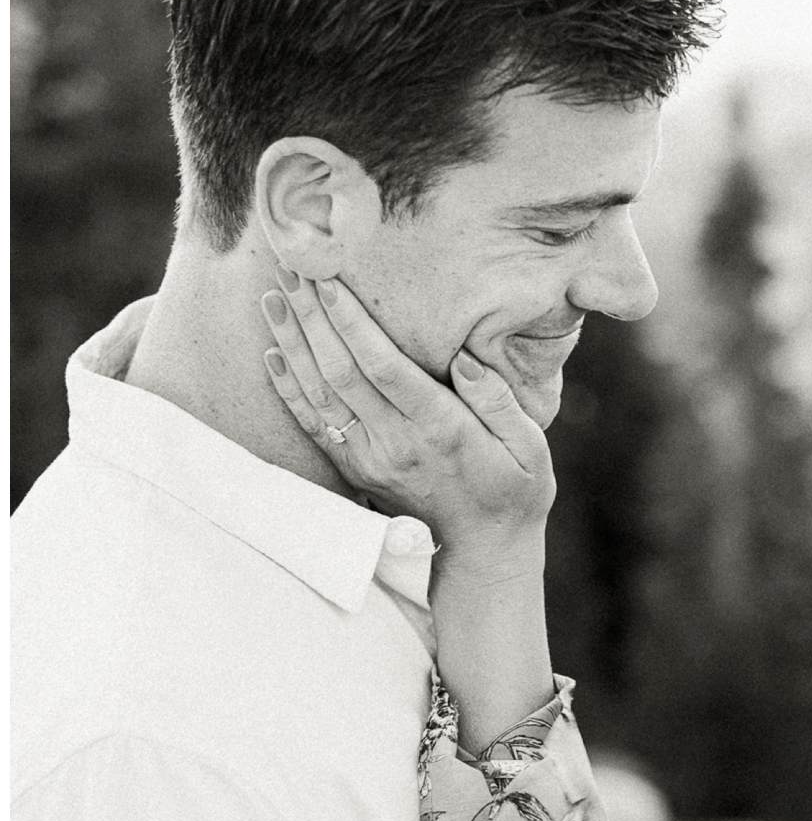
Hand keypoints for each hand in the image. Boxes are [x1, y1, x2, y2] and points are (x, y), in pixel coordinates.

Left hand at [261, 273, 554, 567]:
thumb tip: (463, 360)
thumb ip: (499, 402)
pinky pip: (313, 425)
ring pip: (320, 394)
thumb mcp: (530, 447)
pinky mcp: (356, 470)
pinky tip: (272, 353)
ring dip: (293, 344)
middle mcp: (397, 444)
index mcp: (440, 430)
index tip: (328, 281)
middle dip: (313, 318)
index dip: (352, 324)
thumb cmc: (514, 490)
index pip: (384, 368)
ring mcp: (370, 459)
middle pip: (342, 372)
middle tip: (292, 268)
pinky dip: (288, 389)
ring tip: (274, 298)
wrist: (484, 552)